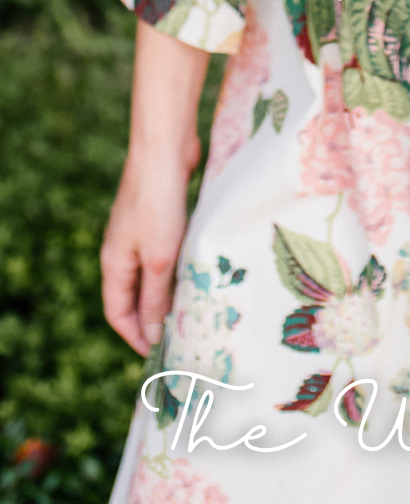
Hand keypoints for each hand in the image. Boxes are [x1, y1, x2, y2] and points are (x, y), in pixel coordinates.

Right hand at [101, 144, 197, 355]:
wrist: (165, 149)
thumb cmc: (158, 204)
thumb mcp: (158, 258)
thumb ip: (154, 296)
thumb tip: (150, 332)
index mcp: (114, 263)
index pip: (117, 312)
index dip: (134, 335)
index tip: (158, 354)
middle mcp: (123, 250)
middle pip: (133, 296)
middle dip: (152, 318)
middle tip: (180, 337)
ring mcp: (140, 233)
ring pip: (152, 275)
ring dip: (169, 293)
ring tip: (194, 311)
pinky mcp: (159, 218)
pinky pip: (166, 254)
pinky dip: (178, 270)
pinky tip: (199, 273)